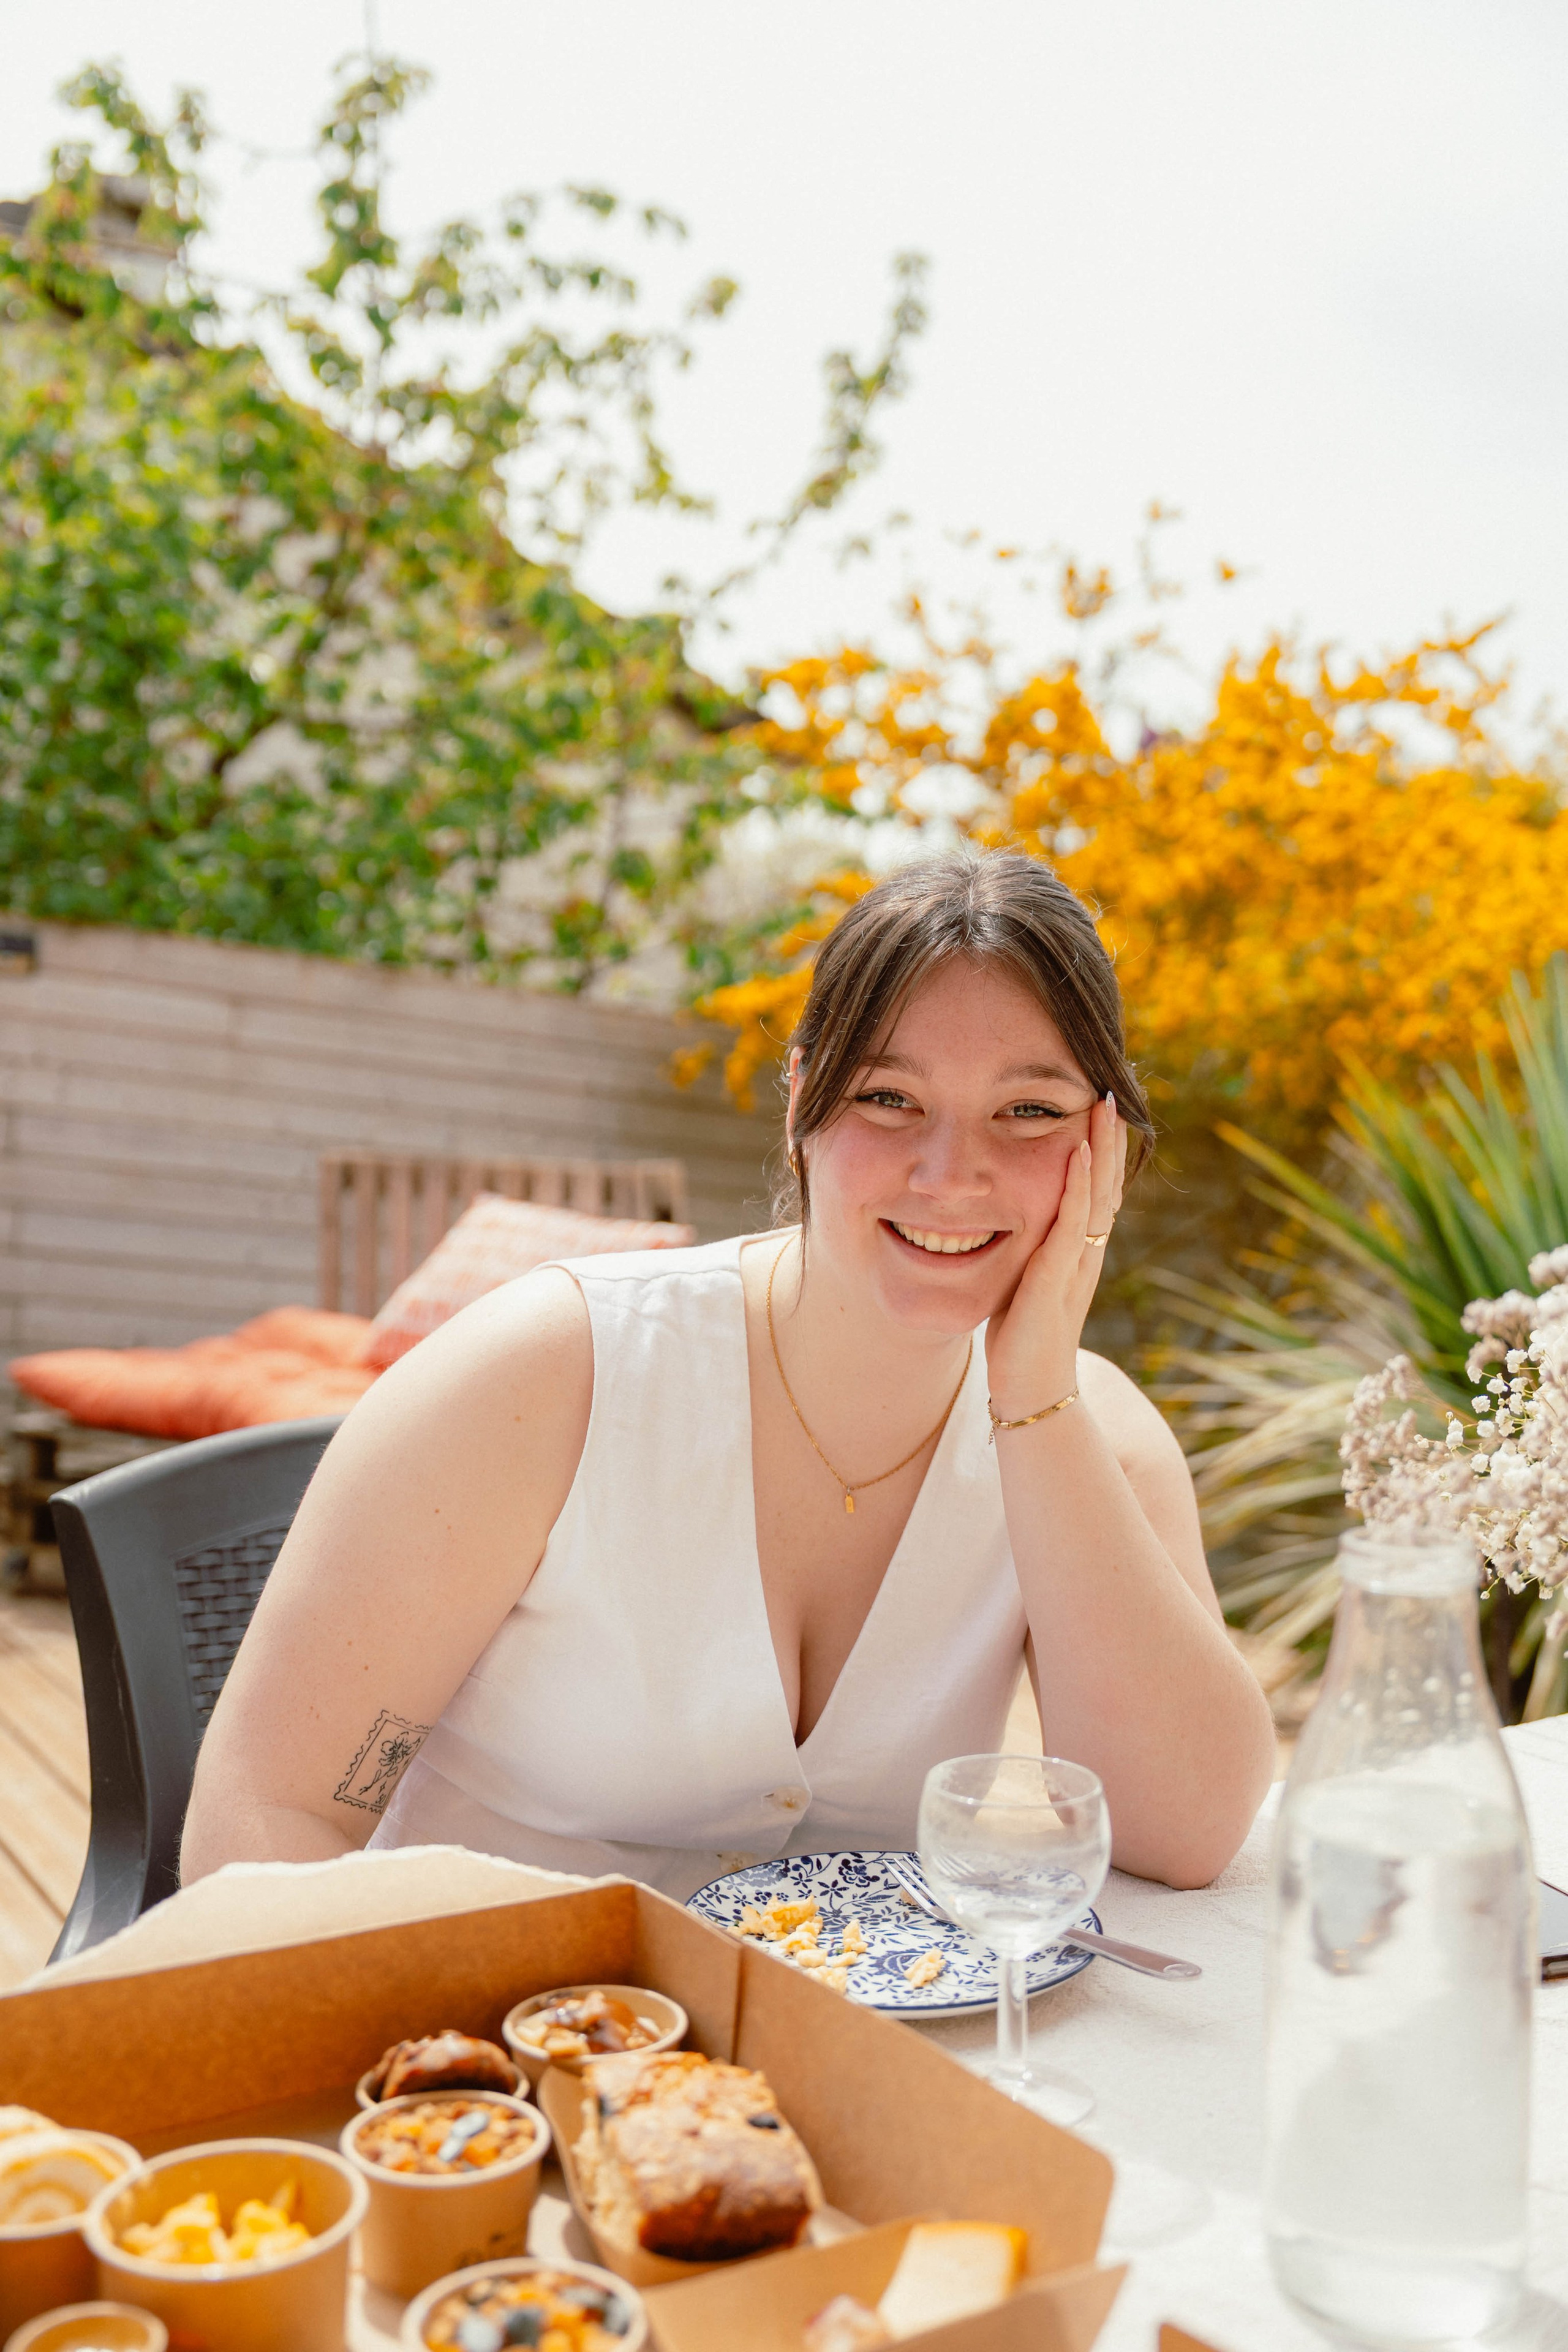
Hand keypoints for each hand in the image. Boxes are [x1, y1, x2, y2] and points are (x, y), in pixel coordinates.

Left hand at [985, 1093, 1125, 1416]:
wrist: (1030, 1386)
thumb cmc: (1023, 1334)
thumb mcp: (1027, 1275)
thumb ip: (1031, 1244)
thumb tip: (1010, 1210)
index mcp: (1079, 1248)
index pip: (1096, 1186)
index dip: (1102, 1146)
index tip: (1100, 1104)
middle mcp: (1086, 1249)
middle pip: (1106, 1181)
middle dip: (1109, 1134)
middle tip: (1111, 1087)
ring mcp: (1076, 1262)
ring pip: (1096, 1194)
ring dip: (1101, 1147)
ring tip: (1103, 1104)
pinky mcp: (1056, 1277)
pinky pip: (1071, 1223)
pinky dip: (1077, 1185)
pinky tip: (1079, 1152)